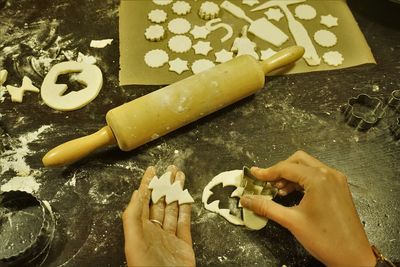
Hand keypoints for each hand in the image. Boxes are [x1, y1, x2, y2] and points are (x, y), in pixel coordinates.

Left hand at [122, 165, 194, 266]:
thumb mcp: (134, 241)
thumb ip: (132, 217)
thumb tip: (135, 193)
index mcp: (140, 229)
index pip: (143, 200)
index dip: (147, 184)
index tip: (152, 169)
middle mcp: (154, 230)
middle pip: (160, 202)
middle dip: (165, 184)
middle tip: (171, 168)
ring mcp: (170, 237)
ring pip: (173, 209)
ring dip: (176, 193)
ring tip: (180, 176)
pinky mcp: (184, 244)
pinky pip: (185, 223)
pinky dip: (186, 209)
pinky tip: (187, 197)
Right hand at [240, 151, 375, 265]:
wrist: (353, 257)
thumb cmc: (324, 239)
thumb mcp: (292, 221)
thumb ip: (266, 207)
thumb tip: (245, 200)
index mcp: (318, 179)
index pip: (286, 168)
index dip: (267, 172)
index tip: (253, 175)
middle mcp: (329, 174)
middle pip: (298, 160)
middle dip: (280, 170)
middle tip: (267, 183)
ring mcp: (336, 180)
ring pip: (308, 167)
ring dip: (291, 175)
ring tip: (278, 190)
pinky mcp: (339, 188)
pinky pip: (317, 175)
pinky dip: (302, 180)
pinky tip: (292, 193)